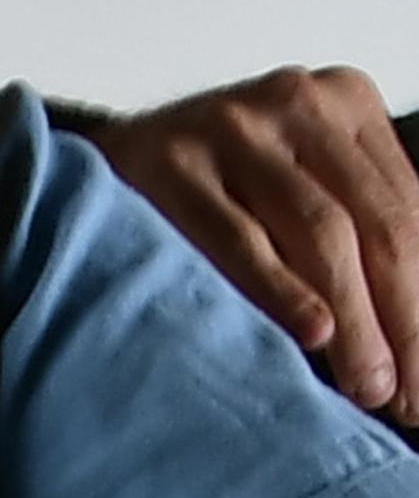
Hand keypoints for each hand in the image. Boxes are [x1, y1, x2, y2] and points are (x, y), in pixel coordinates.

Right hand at [86, 66, 418, 424]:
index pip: (411, 214)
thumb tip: (418, 339)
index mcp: (346, 102)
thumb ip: (369, 238)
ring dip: (354, 322)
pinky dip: (281, 289)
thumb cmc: (227, 190)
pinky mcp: (169, 158)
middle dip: (402, 322)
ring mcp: (227, 124)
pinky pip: (238, 237)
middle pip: (376, 225)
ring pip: (321, 232)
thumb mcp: (313, 188)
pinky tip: (312, 331)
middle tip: (405, 397)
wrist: (110, 162)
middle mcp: (294, 100)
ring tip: (366, 384)